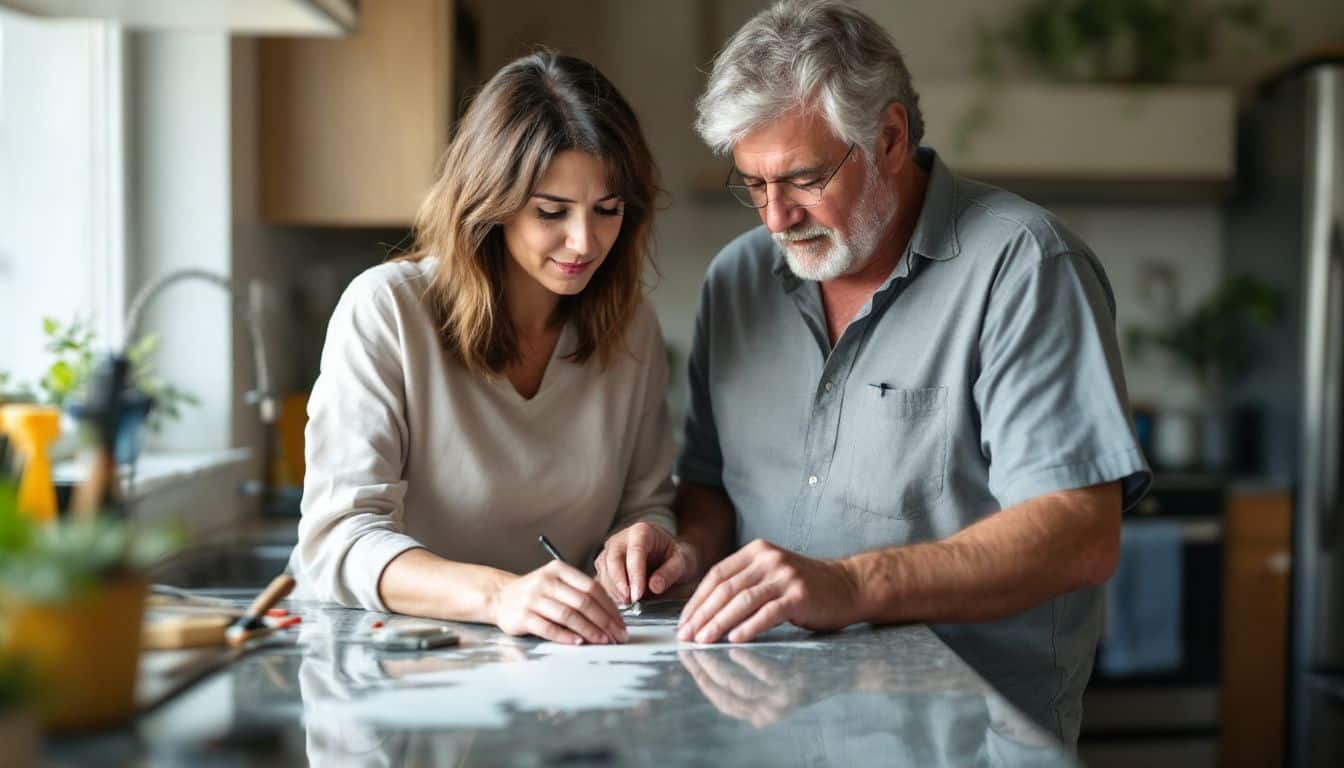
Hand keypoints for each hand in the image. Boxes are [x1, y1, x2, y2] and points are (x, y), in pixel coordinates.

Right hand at [491, 561, 627, 644]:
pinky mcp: (523, 616)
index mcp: (559, 569)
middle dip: (604, 621)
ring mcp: (533, 598)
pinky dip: (566, 636)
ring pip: (568, 615)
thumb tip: (611, 616)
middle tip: (617, 636)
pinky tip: (579, 642)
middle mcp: (546, 581)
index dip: (610, 607)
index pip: (592, 587)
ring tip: (603, 641)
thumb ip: (580, 593)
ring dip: (589, 630)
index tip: (621, 623)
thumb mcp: (557, 583)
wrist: (501, 597)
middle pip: (583, 602)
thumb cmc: (536, 593)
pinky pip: (549, 628)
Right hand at [594, 521, 699, 604]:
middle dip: (619, 583)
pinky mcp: (605, 565)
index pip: (635, 551)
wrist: (668, 558)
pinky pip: (600, 578)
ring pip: (604, 569)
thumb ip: (671, 572)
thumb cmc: (676, 558)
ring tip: (628, 605)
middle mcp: (622, 538)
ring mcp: (610, 550)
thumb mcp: (683, 563)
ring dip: (613, 589)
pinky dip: (608, 592)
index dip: (635, 574)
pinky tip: (621, 603)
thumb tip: (654, 586)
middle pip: (613, 558)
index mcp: (642, 531)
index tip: (638, 594)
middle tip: (630, 602)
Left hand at [677, 539, 861, 643]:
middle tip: (686, 636)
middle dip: (702, 614)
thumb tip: (705, 612)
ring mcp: (785, 576)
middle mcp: (769, 559)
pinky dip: (748, 627)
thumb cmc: (804, 587)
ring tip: (702, 641)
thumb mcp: (771, 575)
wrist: (848, 586)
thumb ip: (744, 584)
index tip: (683, 622)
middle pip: (725, 588)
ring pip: (742, 600)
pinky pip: (767, 612)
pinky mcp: (800, 595)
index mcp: (756, 551)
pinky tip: (734, 640)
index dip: (697, 600)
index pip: (716, 575)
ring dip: (718, 622)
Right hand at [679, 647, 811, 726]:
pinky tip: (735, 642)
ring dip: (718, 666)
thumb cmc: (803, 666)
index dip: (701, 677)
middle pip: (726, 696)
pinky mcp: (797, 687)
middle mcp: (769, 713)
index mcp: (759, 713)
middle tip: (689, 646)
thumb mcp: (773, 675)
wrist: (844, 666)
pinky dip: (748, 661)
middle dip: (703, 670)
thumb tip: (710, 649)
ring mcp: (782, 702)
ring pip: (740, 688)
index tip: (686, 655)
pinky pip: (767, 674)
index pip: (722, 700)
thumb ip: (747, 671)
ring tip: (704, 641)